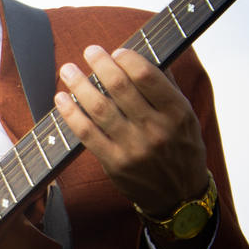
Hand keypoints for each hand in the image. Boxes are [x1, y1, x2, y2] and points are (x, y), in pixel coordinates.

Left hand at [54, 45, 208, 216]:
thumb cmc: (181, 149)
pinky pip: (87, 133)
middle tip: (89, 51)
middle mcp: (156, 129)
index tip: (117, 51)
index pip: (148, 77)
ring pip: (99, 108)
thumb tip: (144, 56)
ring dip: (79, 85)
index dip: (128, 59)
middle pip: (119, 88)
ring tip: (68, 70)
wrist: (179, 197)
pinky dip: (71, 113)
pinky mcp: (115, 163)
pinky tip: (62, 98)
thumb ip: (167, 88)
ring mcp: (134, 148)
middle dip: (100, 64)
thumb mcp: (186, 118)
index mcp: (178, 113)